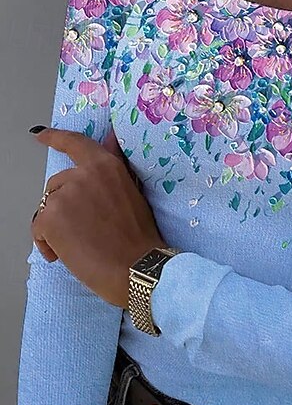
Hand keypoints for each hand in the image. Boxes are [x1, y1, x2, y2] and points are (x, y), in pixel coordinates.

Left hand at [30, 126, 168, 308]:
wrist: (137, 268)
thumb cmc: (139, 239)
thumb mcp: (131, 194)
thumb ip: (114, 168)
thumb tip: (111, 138)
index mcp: (106, 166)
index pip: (75, 143)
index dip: (55, 138)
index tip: (41, 136)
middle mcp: (83, 175)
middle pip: (57, 185)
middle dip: (63, 207)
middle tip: (83, 231)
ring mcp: (65, 195)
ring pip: (47, 209)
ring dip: (56, 227)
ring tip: (78, 246)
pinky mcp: (51, 218)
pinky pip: (38, 228)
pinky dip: (47, 244)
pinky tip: (64, 255)